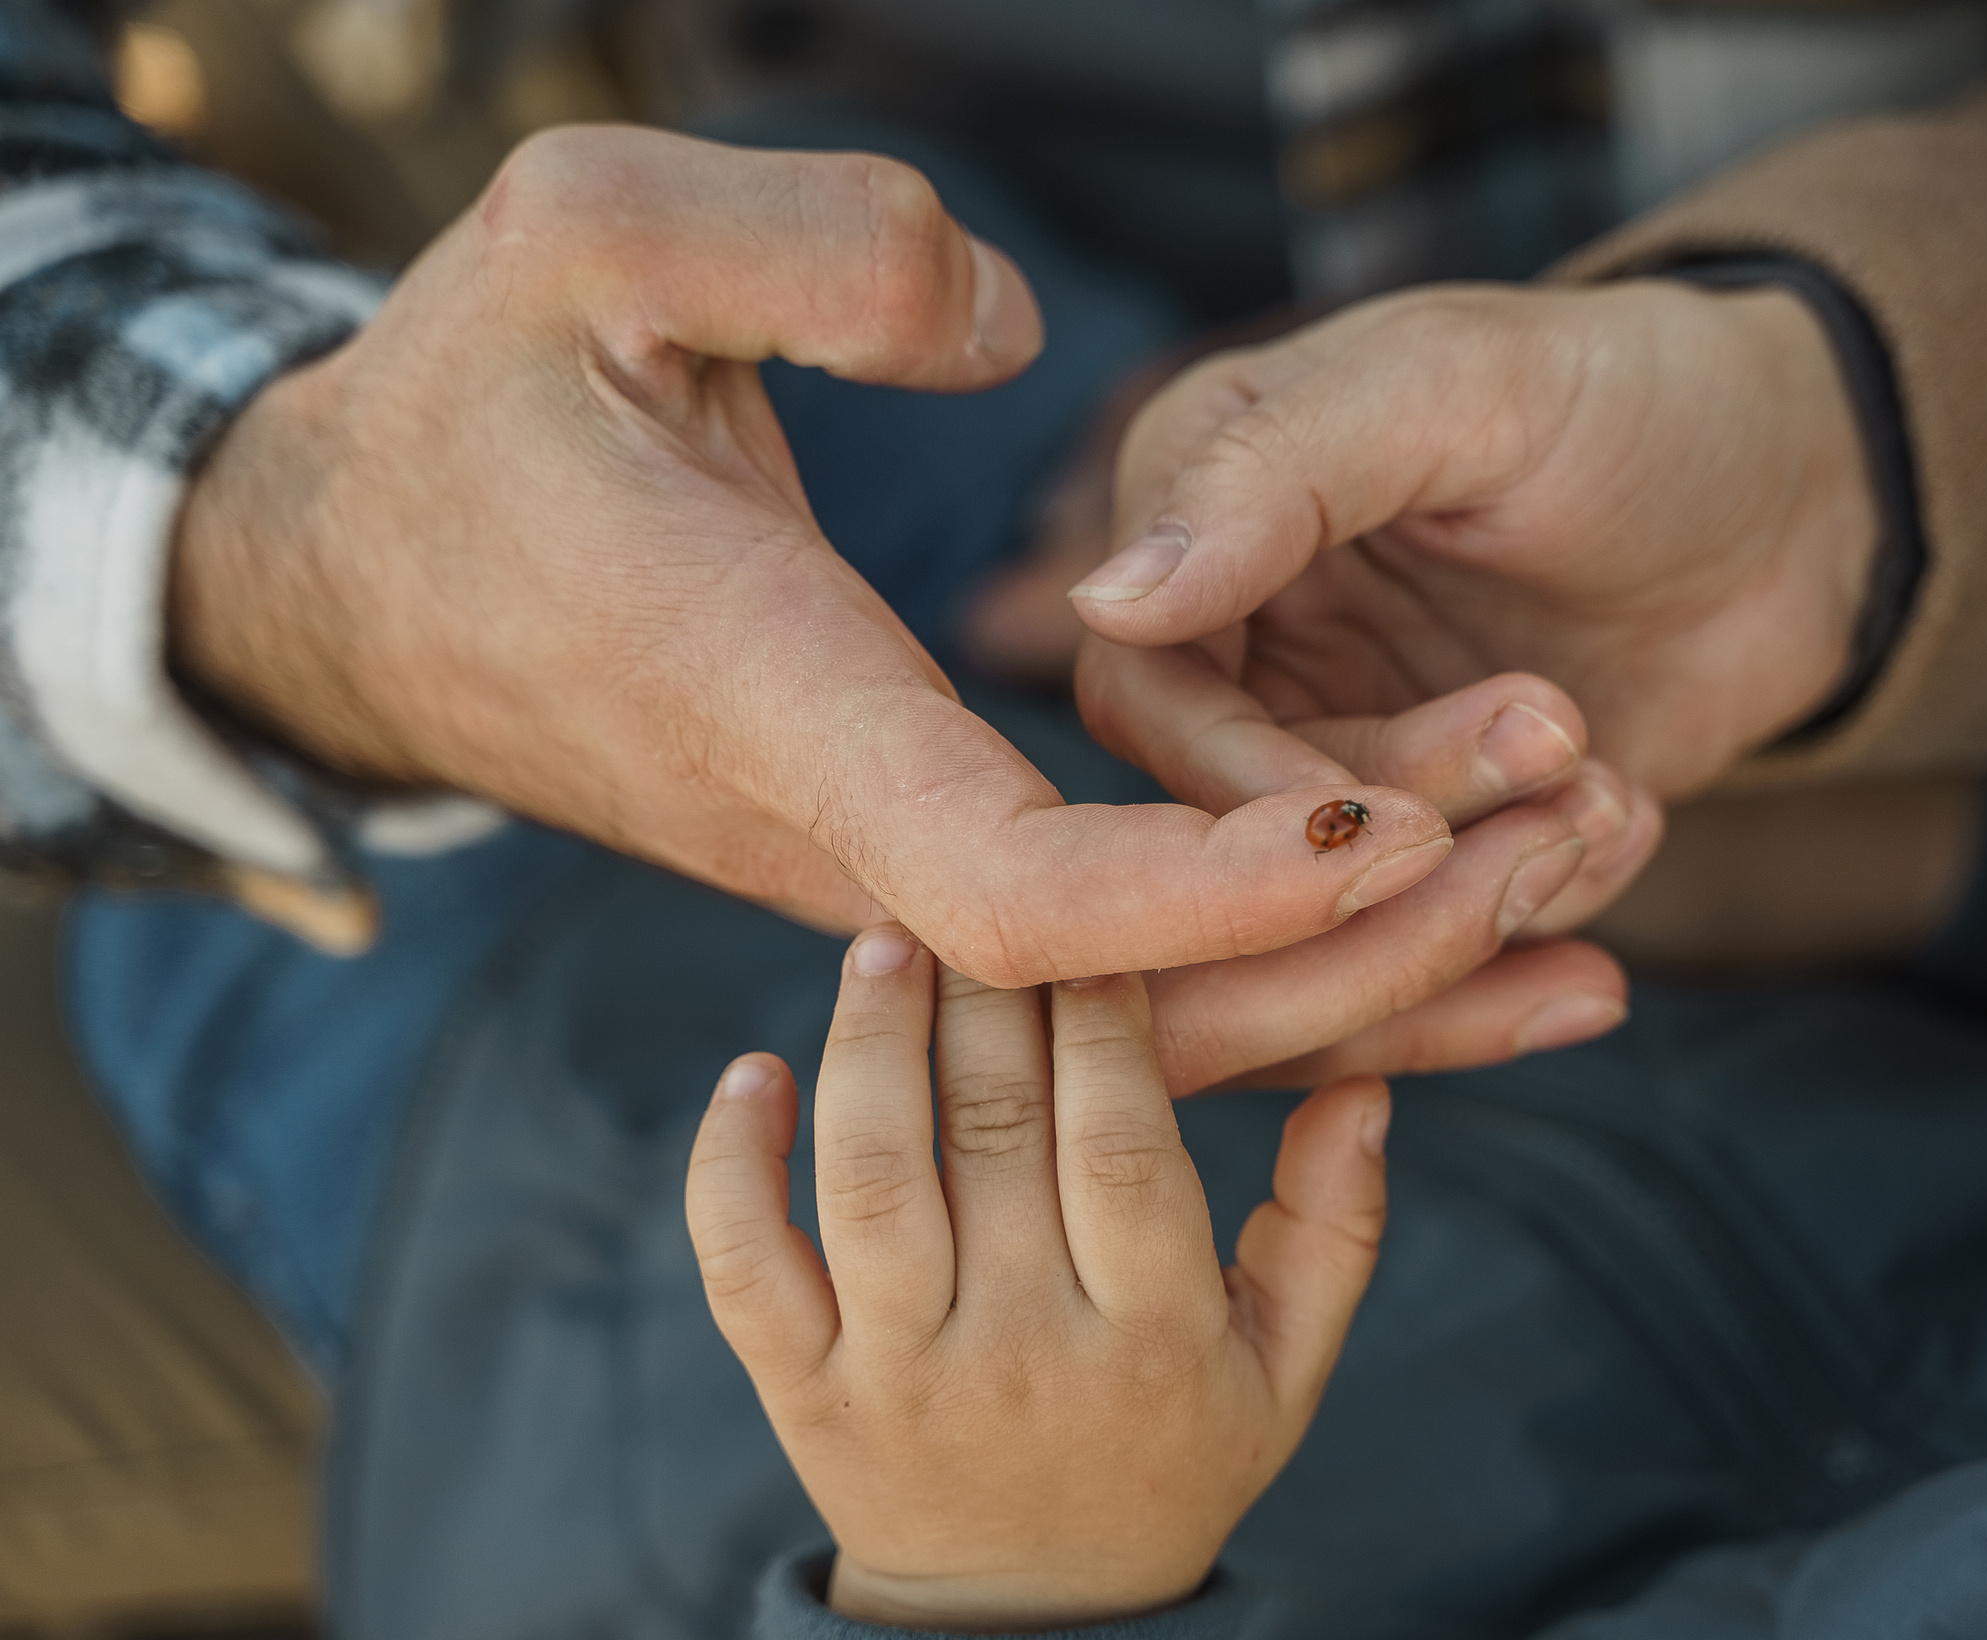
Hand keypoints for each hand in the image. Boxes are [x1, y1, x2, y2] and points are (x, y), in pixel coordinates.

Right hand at [172, 124, 1626, 1083]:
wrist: (361, 578)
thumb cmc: (466, 405)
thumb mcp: (585, 238)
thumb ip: (801, 249)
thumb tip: (997, 323)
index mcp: (778, 702)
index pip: (1009, 878)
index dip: (1204, 887)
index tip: (1386, 829)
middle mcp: (837, 835)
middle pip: (1124, 992)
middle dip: (1353, 945)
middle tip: (1567, 843)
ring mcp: (872, 869)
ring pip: (1134, 1009)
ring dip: (1357, 978)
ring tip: (1582, 917)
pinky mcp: (901, 857)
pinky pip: (1105, 963)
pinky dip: (1272, 961)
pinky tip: (1438, 930)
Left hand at [686, 925, 1389, 1629]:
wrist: (1027, 1622)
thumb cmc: (1172, 1457)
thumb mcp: (1287, 1369)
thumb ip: (1334, 1229)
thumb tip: (1362, 1083)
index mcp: (1154, 1340)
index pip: (1125, 1148)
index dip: (1107, 1020)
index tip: (1099, 927)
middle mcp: (1026, 1355)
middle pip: (997, 1135)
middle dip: (985, 995)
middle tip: (977, 896)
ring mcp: (902, 1377)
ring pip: (872, 1181)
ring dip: (867, 1045)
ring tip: (878, 944)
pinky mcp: (804, 1395)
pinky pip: (745, 1270)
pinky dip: (729, 1168)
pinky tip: (749, 1074)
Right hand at [1071, 281, 1877, 838]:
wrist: (1809, 491)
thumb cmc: (1634, 398)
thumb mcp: (1458, 388)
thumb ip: (1278, 475)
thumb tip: (1106, 598)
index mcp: (1207, 515)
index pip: (1146, 697)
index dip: (1243, 781)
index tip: (1378, 809)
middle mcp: (1251, 644)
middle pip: (1237, 822)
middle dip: (1398, 822)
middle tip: (1556, 752)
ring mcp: (1348, 742)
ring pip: (1346, 895)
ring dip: (1488, 870)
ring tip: (1610, 793)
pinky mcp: (1447, 828)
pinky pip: (1453, 925)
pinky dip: (1550, 891)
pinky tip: (1632, 811)